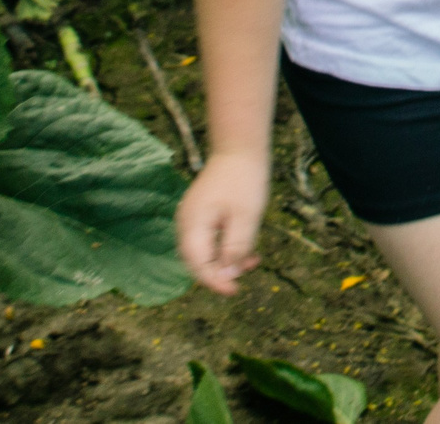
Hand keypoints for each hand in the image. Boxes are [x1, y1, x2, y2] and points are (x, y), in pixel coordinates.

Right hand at [175, 149, 271, 294]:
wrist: (240, 148)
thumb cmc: (244, 180)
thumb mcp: (247, 216)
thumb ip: (236, 247)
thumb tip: (227, 275)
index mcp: (192, 225)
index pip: (198, 265)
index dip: (215, 281)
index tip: (235, 291)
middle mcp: (186, 224)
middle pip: (198, 262)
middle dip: (221, 273)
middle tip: (246, 275)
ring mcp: (191, 219)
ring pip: (205, 253)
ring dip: (226, 261)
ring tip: (253, 261)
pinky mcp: (201, 216)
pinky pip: (209, 240)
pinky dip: (226, 248)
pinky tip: (248, 251)